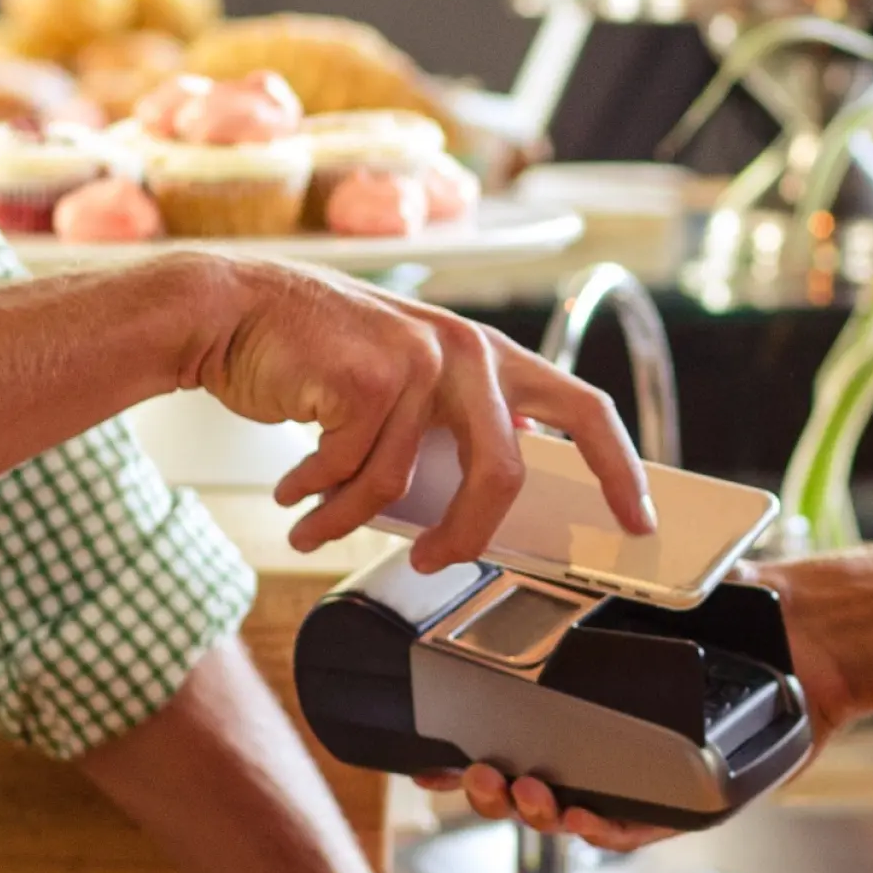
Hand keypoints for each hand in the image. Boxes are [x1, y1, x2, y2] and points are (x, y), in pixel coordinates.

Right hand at [190, 260, 655, 569]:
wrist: (235, 311)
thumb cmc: (321, 361)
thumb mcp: (410, 392)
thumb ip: (454, 433)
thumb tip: (485, 512)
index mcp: (490, 357)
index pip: (582, 409)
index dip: (619, 467)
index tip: (638, 519)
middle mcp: (468, 351)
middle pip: (505, 471)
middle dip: (470, 532)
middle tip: (435, 561)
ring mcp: (422, 358)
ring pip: (402, 485)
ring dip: (347, 516)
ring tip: (314, 521)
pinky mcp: (373, 376)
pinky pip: (353, 473)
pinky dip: (316, 495)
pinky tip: (294, 487)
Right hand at [415, 559, 851, 850]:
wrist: (804, 634)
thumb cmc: (726, 605)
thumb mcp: (637, 587)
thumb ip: (576, 587)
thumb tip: (509, 565)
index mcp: (579, 698)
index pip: (505, 730)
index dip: (461, 747)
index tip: (425, 758)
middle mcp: (602, 741)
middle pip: (524, 781)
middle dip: (487, 789)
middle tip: (473, 775)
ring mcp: (640, 773)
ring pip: (569, 811)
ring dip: (535, 810)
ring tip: (522, 791)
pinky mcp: (687, 800)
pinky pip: (634, 826)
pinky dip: (603, 827)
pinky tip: (581, 815)